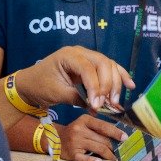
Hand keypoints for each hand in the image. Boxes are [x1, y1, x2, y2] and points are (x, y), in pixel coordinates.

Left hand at [17, 46, 135, 111]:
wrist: (30, 83)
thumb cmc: (40, 86)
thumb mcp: (56, 93)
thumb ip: (77, 98)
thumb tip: (97, 107)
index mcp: (69, 55)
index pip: (88, 69)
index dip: (96, 87)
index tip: (97, 105)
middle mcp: (81, 52)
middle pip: (103, 64)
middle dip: (108, 85)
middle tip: (108, 104)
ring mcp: (87, 57)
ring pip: (109, 66)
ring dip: (115, 84)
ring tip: (115, 101)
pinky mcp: (92, 65)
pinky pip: (109, 68)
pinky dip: (120, 76)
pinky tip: (130, 85)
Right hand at [59, 115, 126, 160]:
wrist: (54, 139)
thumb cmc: (74, 131)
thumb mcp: (84, 124)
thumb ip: (98, 127)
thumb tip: (117, 136)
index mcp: (84, 120)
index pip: (103, 126)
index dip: (116, 132)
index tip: (125, 138)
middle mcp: (79, 130)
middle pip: (103, 139)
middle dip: (113, 147)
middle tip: (120, 152)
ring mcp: (75, 142)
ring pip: (98, 149)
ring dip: (108, 156)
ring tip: (114, 159)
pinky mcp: (72, 154)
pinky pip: (85, 158)